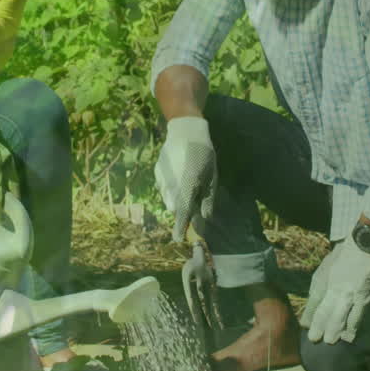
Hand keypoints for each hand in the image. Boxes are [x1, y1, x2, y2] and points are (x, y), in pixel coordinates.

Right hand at [154, 116, 217, 241]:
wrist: (185, 131)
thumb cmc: (204, 154)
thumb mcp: (212, 177)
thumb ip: (207, 200)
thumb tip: (205, 218)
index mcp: (187, 188)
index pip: (182, 214)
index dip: (180, 228)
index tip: (178, 239)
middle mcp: (171, 186)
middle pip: (174, 208)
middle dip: (181, 210)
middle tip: (193, 201)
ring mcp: (162, 179)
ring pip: (168, 198)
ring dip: (176, 198)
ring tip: (188, 182)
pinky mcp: (157, 173)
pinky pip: (163, 187)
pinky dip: (170, 187)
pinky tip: (179, 174)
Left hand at [301, 239, 369, 344]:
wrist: (365, 244)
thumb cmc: (345, 252)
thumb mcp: (326, 265)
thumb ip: (321, 281)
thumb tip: (317, 297)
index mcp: (321, 279)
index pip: (312, 303)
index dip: (309, 316)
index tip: (305, 326)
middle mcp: (332, 289)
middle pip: (323, 313)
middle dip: (318, 328)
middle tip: (315, 340)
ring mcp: (348, 294)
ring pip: (338, 318)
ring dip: (333, 332)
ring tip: (330, 341)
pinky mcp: (363, 297)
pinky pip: (356, 317)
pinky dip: (352, 328)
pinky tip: (349, 337)